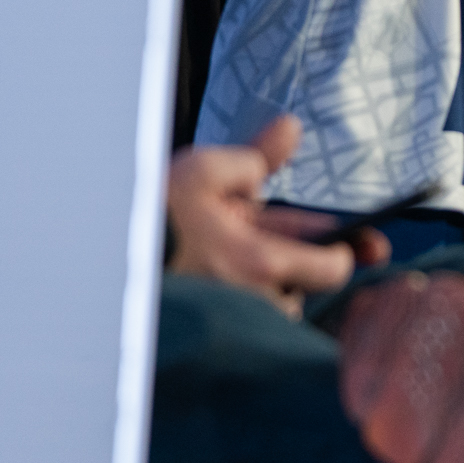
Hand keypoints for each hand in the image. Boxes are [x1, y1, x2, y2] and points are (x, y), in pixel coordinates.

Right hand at [167, 116, 389, 318]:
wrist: (96, 263)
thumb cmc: (148, 218)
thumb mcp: (200, 170)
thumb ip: (251, 156)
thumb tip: (291, 128)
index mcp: (259, 261)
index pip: (333, 268)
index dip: (353, 253)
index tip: (366, 245)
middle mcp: (252, 299)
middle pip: (306, 290)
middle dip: (310, 269)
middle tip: (329, 252)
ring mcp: (234, 321)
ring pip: (279, 306)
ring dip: (277, 287)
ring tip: (261, 267)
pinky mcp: (217, 334)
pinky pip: (253, 323)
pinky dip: (254, 304)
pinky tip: (238, 287)